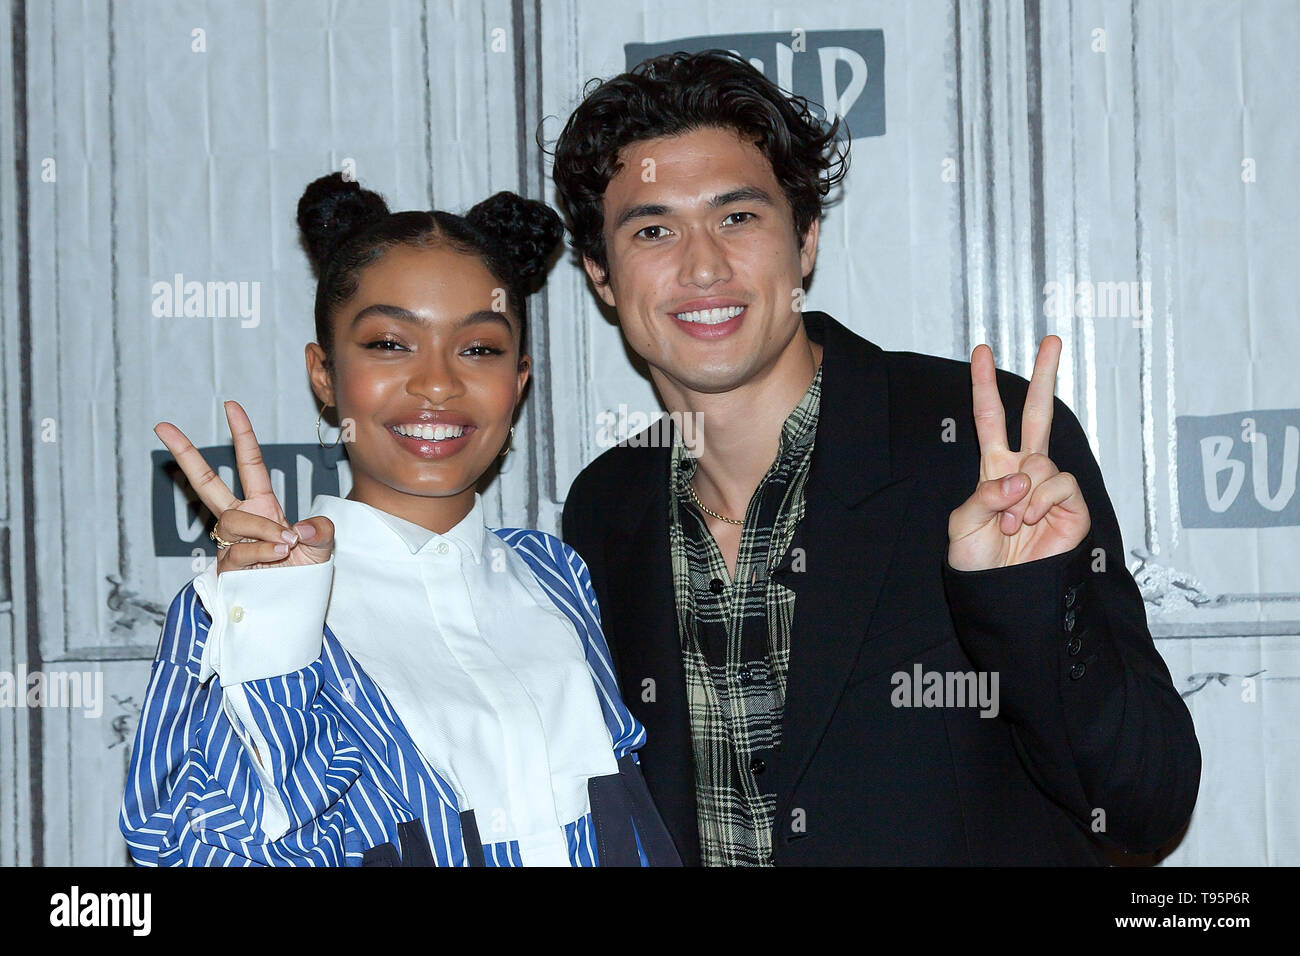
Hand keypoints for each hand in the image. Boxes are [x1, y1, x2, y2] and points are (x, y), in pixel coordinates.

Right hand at [155, 400, 333, 573]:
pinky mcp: (224, 567)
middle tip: (161, 426)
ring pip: (235, 522)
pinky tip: (276, 556)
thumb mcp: (323, 545)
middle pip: (206, 483)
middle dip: (185, 454)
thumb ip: (320, 530)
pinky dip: (260, 551)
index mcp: (262, 506)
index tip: (231, 406)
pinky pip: (239, 552)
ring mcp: (229, 543)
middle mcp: (241, 520)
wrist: (294, 606)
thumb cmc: (304, 572)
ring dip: (262, 530)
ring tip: (286, 546)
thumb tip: (295, 528)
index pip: (249, 464)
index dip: (242, 435)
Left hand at [947, 336, 1090, 571]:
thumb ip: (985, 496)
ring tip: (1012, 525)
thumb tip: (1020, 478)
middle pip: (1037, 414)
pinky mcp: (1072, 507)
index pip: (990, 419)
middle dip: (1045, 376)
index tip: (981, 351)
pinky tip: (1030, 522)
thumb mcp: (964, 525)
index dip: (984, 386)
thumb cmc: (978, 562)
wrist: (1002, 594)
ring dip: (1021, 494)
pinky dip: (1040, 502)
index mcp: (993, 470)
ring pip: (1041, 461)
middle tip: (1052, 339)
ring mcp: (1049, 488)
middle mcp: (1023, 472)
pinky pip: (1060, 483)